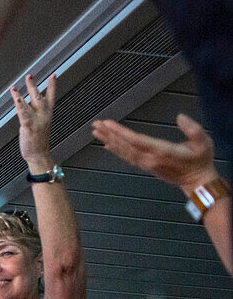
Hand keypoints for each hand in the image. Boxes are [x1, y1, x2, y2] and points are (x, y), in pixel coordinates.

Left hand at [11, 74, 55, 167]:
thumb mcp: (40, 123)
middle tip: (29, 76)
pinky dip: (20, 107)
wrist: (39, 154)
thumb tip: (26, 103)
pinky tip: (17, 100)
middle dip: (33, 86)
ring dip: (21, 95)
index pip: (51, 96)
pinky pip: (23, 114)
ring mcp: (36, 120)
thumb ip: (34, 112)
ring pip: (28, 104)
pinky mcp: (28, 126)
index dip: (52, 86)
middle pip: (38, 97)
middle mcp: (43, 115)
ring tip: (15, 87)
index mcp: (47, 114)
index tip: (54, 75)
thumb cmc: (39, 140)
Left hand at [92, 113, 220, 193]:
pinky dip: (116, 150)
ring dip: (109, 140)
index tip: (108, 124)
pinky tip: (107, 145)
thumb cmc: (200, 161)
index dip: (120, 132)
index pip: (135, 140)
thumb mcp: (203, 142)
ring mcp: (146, 163)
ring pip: (123, 151)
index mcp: (161, 151)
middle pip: (124, 145)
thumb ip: (193, 129)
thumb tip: (180, 117)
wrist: (197, 181)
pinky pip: (127, 157)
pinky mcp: (146, 165)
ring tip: (97, 132)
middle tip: (96, 124)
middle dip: (109, 134)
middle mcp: (150, 158)